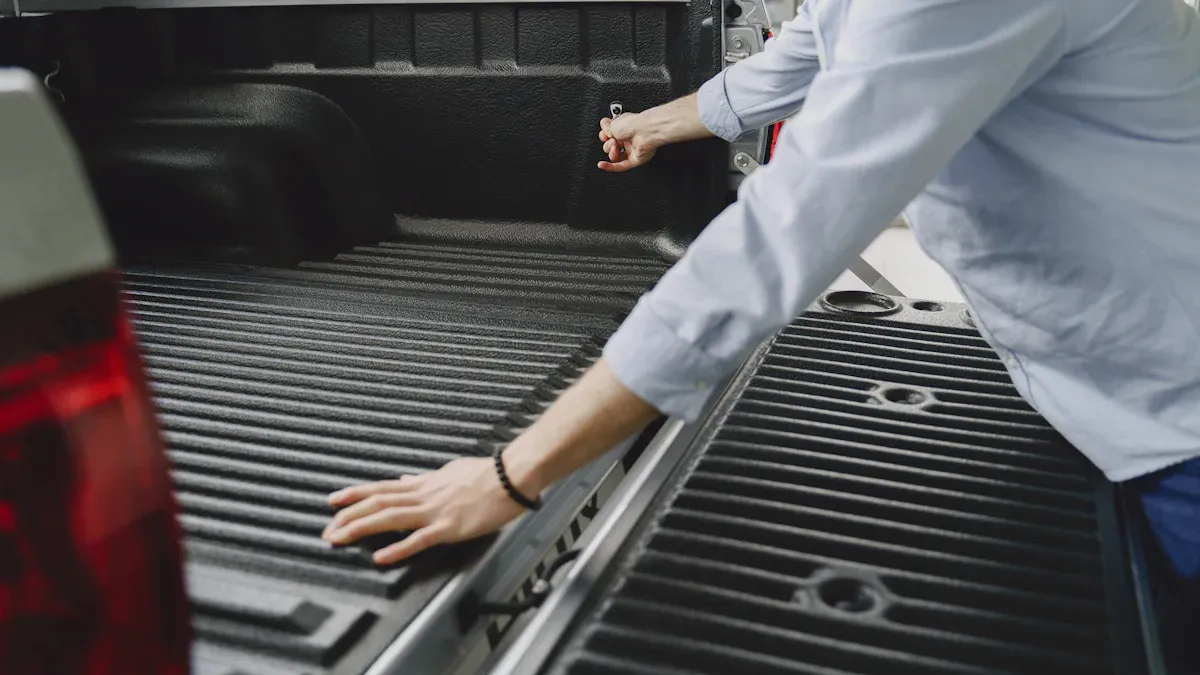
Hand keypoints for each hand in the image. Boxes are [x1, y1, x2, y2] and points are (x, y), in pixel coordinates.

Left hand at [321, 359, 659, 564]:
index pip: (382, 488)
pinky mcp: (451, 526)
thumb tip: (405, 479)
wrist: (514, 474)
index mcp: (425, 483)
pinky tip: (381, 557)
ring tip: (339, 539)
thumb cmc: (488, 473)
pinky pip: (419, 539)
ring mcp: (436, 511)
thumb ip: (425, 478)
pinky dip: (398, 548)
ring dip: (361, 529)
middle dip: (349, 517)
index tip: (333, 501)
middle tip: (326, 529)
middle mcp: (425, 495)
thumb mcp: (450, 470)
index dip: (355, 494)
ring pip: (390, 518)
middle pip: (378, 504)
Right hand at [598, 113, 658, 172]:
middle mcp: (629, 139)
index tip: (604, 134)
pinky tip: (602, 165)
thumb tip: (603, 133)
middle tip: (612, 140)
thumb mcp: (613, 123)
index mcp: (624, 128)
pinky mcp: (635, 159)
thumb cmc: (633, 124)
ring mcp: (632, 149)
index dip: (605, 136)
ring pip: (616, 157)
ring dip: (611, 153)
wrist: (644, 131)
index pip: (610, 135)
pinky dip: (610, 167)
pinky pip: (621, 166)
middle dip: (608, 144)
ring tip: (615, 147)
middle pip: (611, 147)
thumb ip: (605, 128)